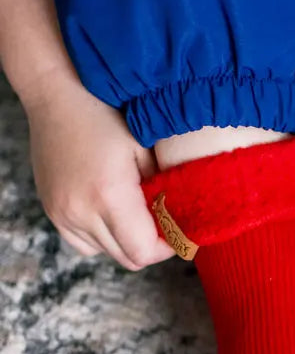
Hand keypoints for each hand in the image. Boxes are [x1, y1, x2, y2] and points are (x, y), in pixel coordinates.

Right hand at [24, 73, 173, 269]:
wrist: (56, 95)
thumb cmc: (107, 116)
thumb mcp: (147, 151)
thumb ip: (165, 192)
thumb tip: (183, 221)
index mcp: (108, 195)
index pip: (144, 251)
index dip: (168, 248)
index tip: (181, 233)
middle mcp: (80, 211)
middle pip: (127, 259)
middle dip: (152, 248)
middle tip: (167, 227)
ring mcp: (61, 214)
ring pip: (107, 254)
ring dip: (128, 244)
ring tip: (140, 218)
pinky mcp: (52, 211)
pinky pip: (85, 244)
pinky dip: (104, 239)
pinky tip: (114, 215)